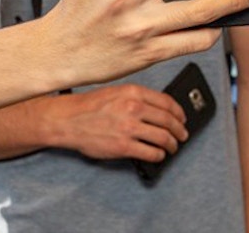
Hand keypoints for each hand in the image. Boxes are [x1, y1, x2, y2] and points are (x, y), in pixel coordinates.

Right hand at [49, 84, 187, 161]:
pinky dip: (159, 155)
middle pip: (169, 121)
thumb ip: (136, 98)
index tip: (182, 118)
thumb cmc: (87, 107)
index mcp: (132, 92)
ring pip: (164, 138)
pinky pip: (151, 153)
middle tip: (182, 135)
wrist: (66, 120)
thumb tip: (158, 110)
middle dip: (180, 131)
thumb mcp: (114, 92)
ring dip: (172, 145)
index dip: (179, 112)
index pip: (167, 102)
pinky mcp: (124, 146)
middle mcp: (133, 108)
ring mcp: (129, 128)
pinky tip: (158, 154)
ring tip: (172, 147)